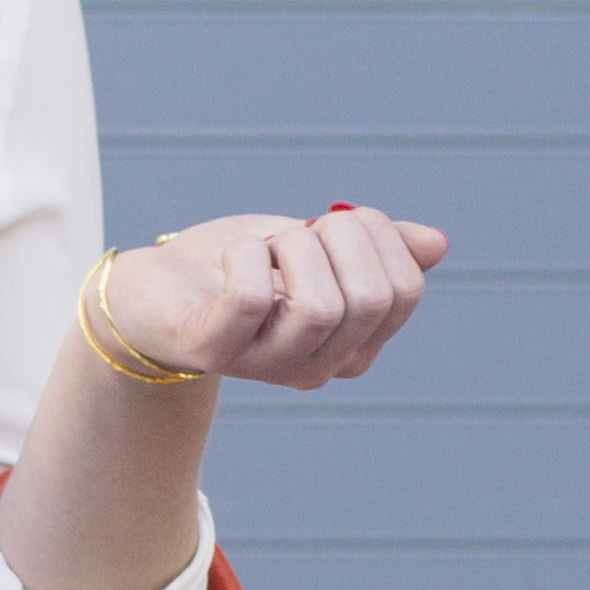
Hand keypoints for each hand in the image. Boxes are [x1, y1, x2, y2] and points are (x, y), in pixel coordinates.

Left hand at [99, 197, 444, 390]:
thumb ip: (371, 246)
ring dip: (292, 249)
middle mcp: (319, 366)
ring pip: (321, 306)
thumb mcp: (312, 247)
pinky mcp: (215, 351)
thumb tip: (437, 244)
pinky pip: (251, 299)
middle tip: (297, 232)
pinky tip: (234, 254)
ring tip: (265, 248)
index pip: (405, 289)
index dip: (379, 235)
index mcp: (354, 344)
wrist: (153, 293)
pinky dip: (246, 255)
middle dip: (339, 238)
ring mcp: (268, 366)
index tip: (336, 222)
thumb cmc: (234, 268)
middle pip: (371, 298)